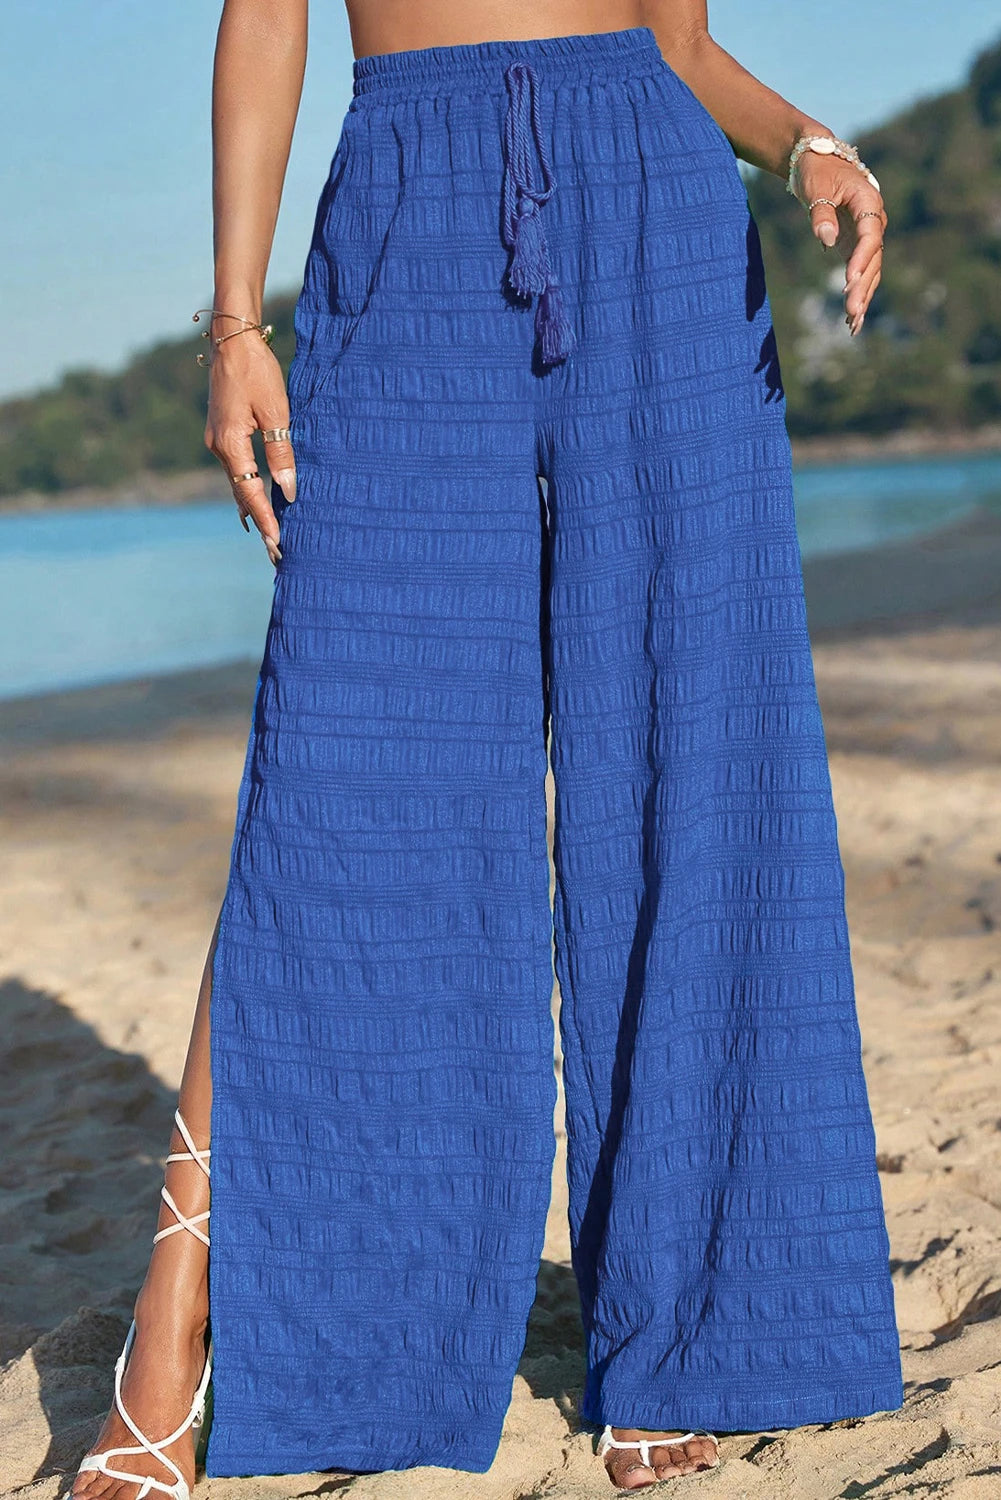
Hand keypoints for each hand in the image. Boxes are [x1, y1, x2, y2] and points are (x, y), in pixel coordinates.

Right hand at [203, 328, 296, 565]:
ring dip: (252, 508)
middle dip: (259, 523)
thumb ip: (281, 453)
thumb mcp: (276, 413)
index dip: (266, 520)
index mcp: (230, 445)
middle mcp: (218, 448)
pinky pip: (236, 469)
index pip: (250, 493)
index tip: (277, 544)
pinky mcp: (221, 433)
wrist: (231, 340)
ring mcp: (216, 441)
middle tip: (275, 553)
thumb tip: (287, 491)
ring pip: (236, 483)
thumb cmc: (257, 372)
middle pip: (240, 494)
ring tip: (267, 536)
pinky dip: (246, 489)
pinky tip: (255, 503)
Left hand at [794, 151, 886, 336]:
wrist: (818, 161)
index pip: (870, 235)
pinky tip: (852, 320)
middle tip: (852, 312)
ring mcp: (868, 236)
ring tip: (854, 325)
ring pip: (871, 271)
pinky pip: (862, 273)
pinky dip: (858, 294)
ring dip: (863, 297)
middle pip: (874, 259)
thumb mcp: (816, 187)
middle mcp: (875, 221)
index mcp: (869, 202)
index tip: (849, 280)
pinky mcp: (856, 246)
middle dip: (863, 287)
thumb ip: (821, 212)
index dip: (861, 258)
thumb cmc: (817, 170)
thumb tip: (827, 239)